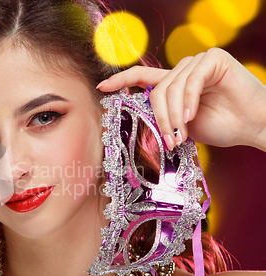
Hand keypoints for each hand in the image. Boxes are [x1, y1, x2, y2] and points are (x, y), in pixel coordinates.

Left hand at [97, 48, 265, 150]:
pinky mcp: (214, 59)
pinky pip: (191, 80)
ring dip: (173, 115)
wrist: (254, 127)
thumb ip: (163, 117)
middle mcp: (184, 70)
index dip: (121, 81)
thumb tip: (138, 119)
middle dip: (159, 117)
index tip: (102, 89)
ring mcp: (198, 62)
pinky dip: (188, 100)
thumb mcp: (183, 124)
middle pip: (156, 89)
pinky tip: (192, 115)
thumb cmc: (222, 126)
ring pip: (170, 87)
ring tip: (181, 134)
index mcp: (174, 83)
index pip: (142, 77)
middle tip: (170, 140)